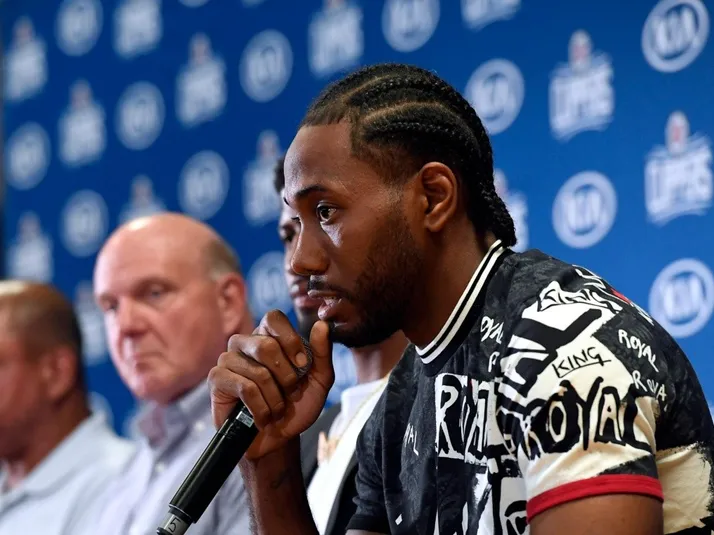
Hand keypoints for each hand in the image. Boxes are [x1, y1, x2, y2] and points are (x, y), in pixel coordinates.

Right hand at [208, 310, 333, 459]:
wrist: (279, 439)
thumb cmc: (297, 406)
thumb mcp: (319, 381)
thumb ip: (322, 353)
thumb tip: (321, 324)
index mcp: (269, 335)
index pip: (273, 318)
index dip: (290, 341)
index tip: (302, 365)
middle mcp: (246, 343)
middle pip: (265, 345)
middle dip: (286, 376)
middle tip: (288, 392)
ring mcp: (228, 360)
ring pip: (257, 371)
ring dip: (275, 398)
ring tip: (276, 408)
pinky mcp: (217, 379)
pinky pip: (244, 387)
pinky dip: (261, 407)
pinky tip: (262, 416)